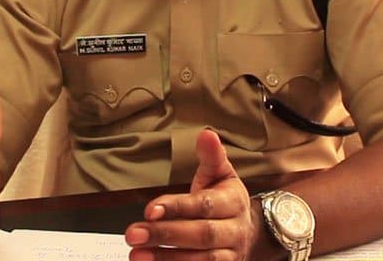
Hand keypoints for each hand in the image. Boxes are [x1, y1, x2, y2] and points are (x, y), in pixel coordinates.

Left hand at [125, 129, 260, 259]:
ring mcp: (230, 255)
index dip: (177, 208)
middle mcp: (234, 230)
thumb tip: (207, 134)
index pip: (204, 205)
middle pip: (201, 235)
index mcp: (233, 202)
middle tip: (133, 233)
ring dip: (166, 258)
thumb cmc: (224, 199)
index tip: (149, 209)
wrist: (249, 232)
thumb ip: (211, 157)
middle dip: (166, 234)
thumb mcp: (220, 174)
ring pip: (200, 260)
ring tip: (137, 254)